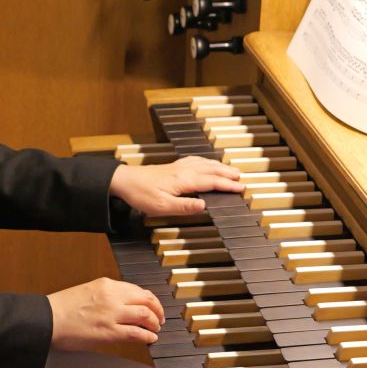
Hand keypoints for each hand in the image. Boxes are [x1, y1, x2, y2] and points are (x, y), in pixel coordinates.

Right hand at [47, 277, 164, 349]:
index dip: (150, 299)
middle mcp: (112, 296)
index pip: (137, 289)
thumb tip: (122, 305)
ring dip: (155, 323)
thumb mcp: (88, 291)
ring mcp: (112, 314)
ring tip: (156, 329)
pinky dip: (147, 336)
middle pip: (146, 299)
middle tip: (160, 318)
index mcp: (106, 284)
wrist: (48, 318)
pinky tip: (150, 339)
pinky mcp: (109, 332)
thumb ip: (106, 295)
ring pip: (145, 315)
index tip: (153, 306)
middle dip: (158, 310)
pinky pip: (136, 333)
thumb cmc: (62, 308)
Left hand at [108, 156, 242, 215]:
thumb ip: (184, 206)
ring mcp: (178, 167)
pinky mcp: (172, 167)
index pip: (211, 181)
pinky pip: (195, 161)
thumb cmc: (141, 194)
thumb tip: (204, 205)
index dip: (228, 184)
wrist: (124, 181)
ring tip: (230, 170)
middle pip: (211, 169)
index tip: (241, 187)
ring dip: (218, 166)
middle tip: (241, 177)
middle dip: (227, 173)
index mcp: (184, 180)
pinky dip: (206, 161)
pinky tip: (206, 163)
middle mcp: (183, 170)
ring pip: (204, 163)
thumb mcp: (162, 206)